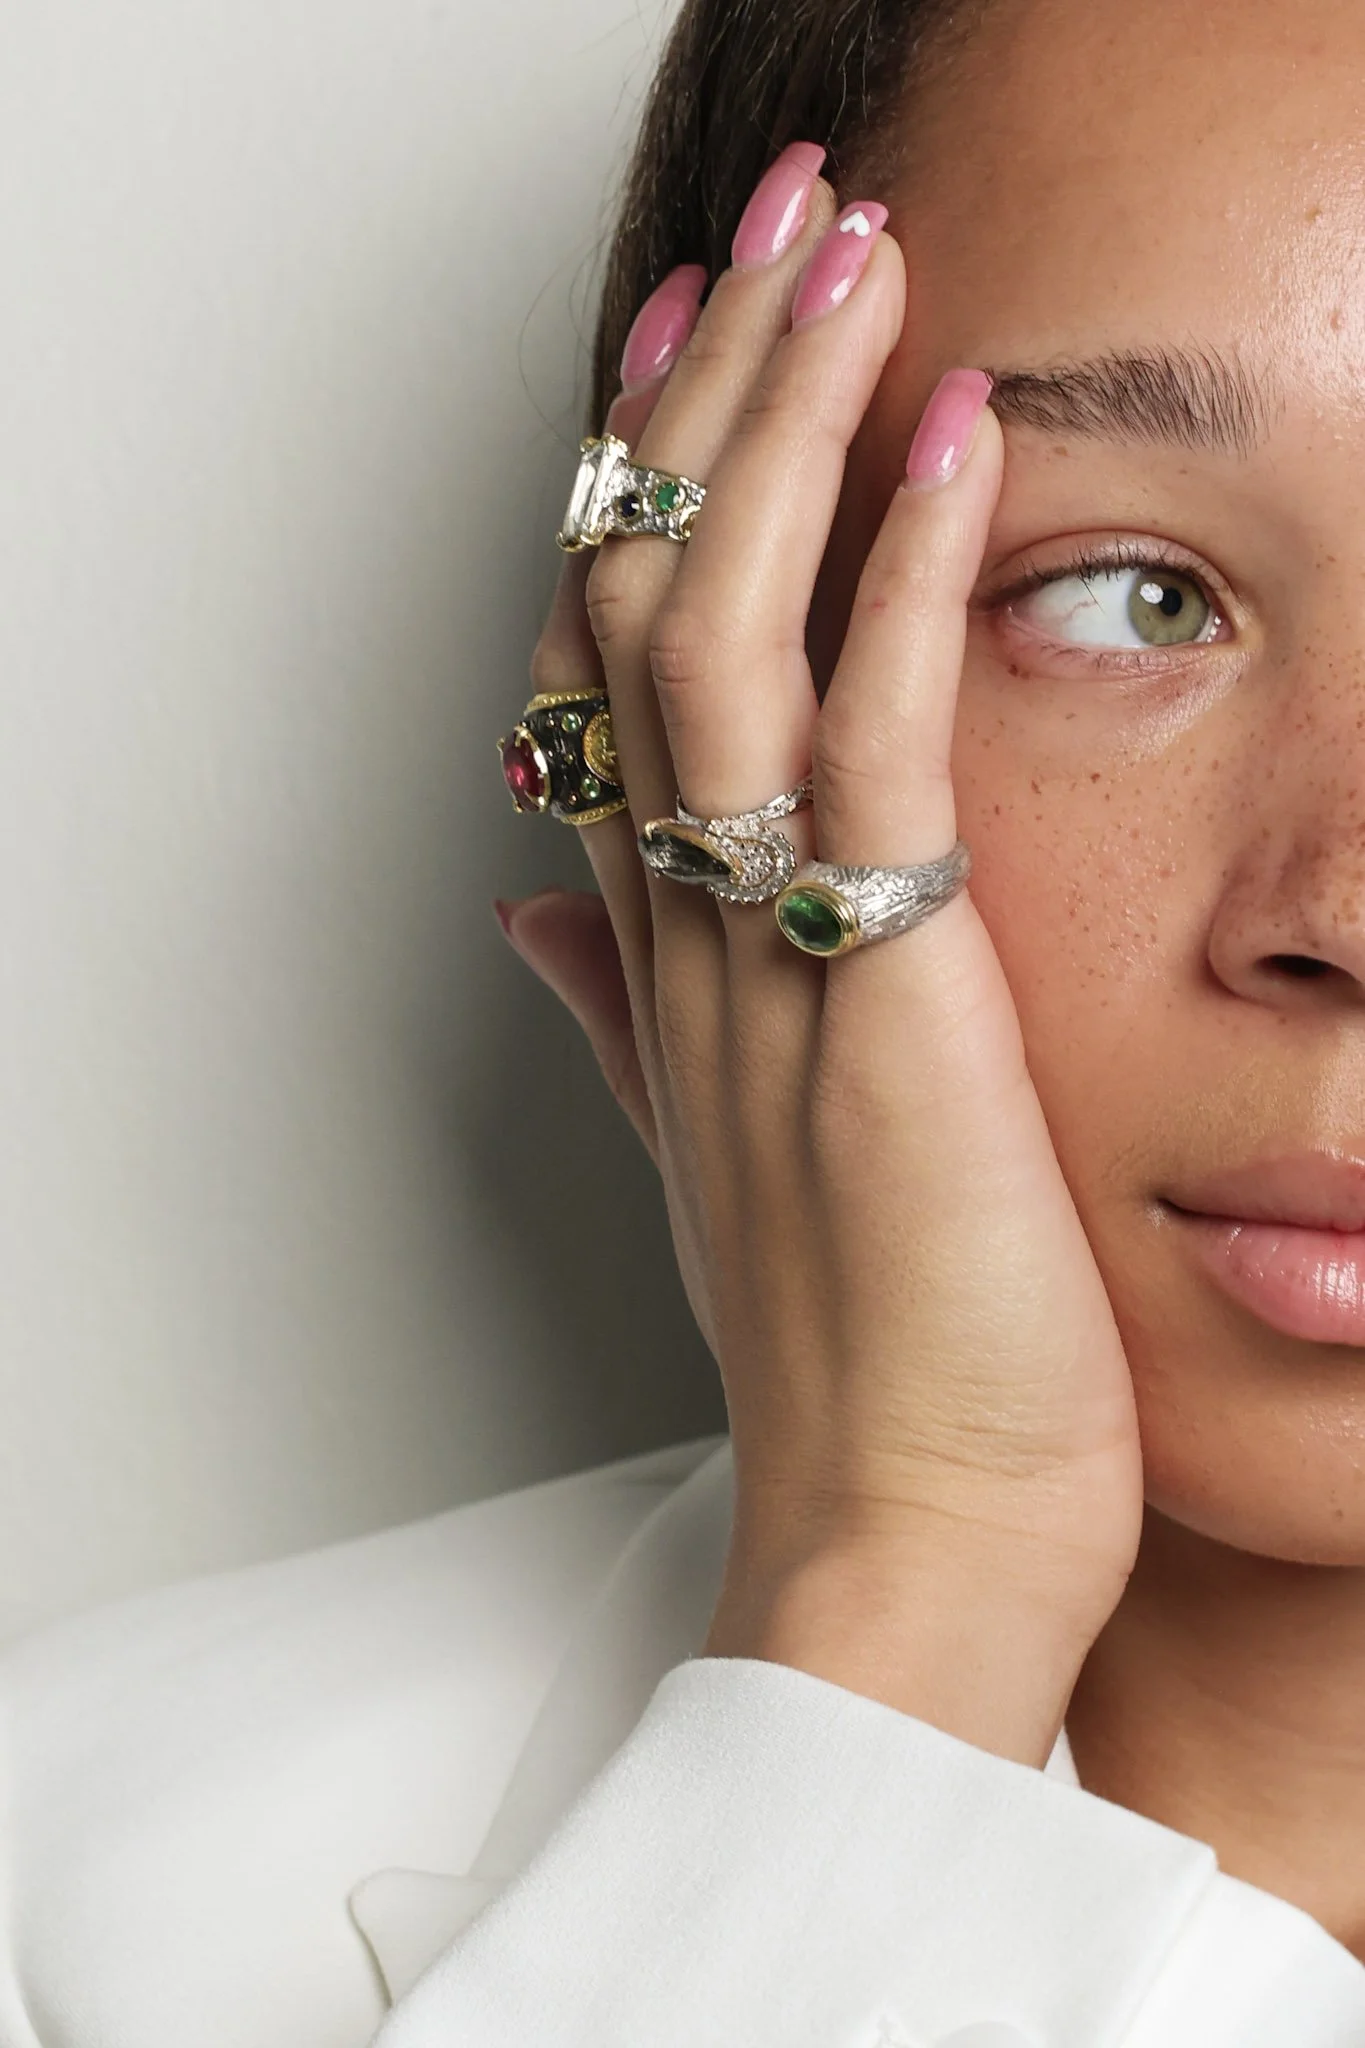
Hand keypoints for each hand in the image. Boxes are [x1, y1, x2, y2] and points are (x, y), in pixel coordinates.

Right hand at [501, 162, 1142, 1766]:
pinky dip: (904, 584)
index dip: (638, 488)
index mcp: (668, 958)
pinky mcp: (881, 1005)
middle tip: (775, 226)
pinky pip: (870, 753)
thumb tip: (541, 923)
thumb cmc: (850, 1359)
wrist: (902, 1545)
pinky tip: (952, 442)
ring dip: (787, 428)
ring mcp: (767, 961)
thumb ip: (622, 1020)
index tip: (679, 348)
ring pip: (727, 637)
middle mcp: (689, 933)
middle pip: (653, 606)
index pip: (617, 671)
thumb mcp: (720, 1161)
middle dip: (711, 394)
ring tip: (852, 258)